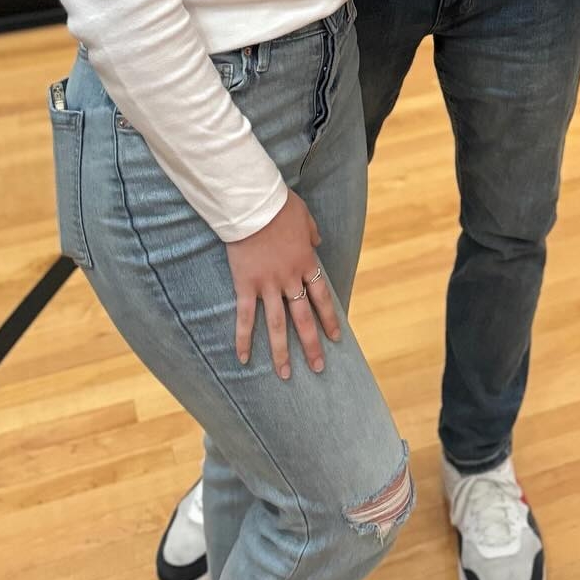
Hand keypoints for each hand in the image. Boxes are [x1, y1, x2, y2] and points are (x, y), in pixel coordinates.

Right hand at [225, 191, 340, 376]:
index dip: (329, 319)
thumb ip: (312, 233)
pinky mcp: (246, 285)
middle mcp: (290, 279)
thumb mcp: (304, 217)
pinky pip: (245, 317)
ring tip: (284, 375)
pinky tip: (245, 358)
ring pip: (277, 325)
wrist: (253, 205)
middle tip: (318, 368)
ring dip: (281, 352)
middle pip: (303, 318)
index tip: (336, 338)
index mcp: (306, 263)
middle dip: (312, 345)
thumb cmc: (279, 206)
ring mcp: (268, 285)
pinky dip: (244, 339)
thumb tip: (317, 242)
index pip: (321, 298)